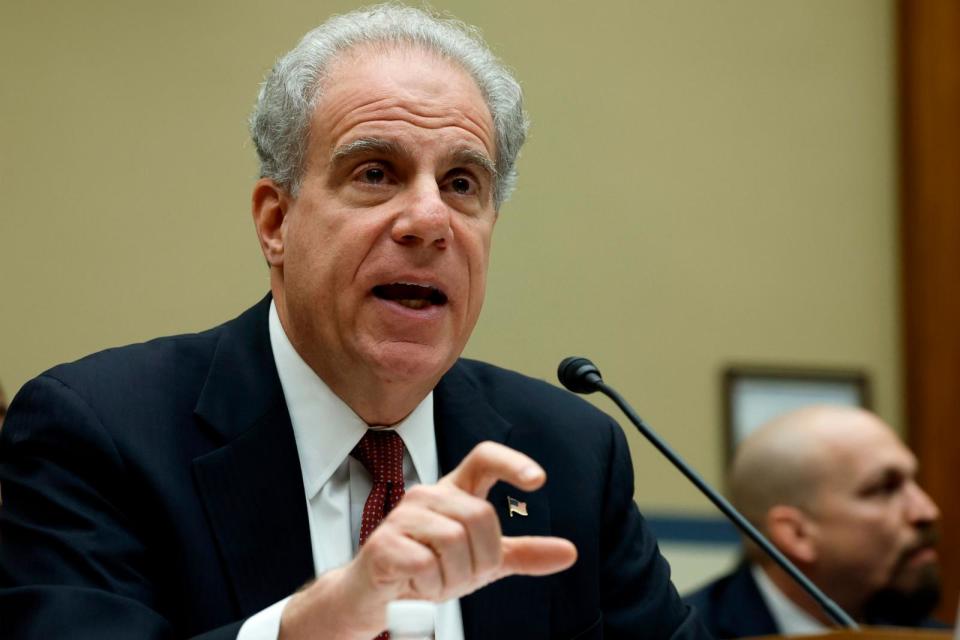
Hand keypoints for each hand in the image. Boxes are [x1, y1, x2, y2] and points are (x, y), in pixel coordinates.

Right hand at [279, 441, 576, 638]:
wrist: (373, 597)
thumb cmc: (426, 572)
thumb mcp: (481, 563)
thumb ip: (521, 554)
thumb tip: (569, 552)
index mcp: (454, 493)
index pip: (484, 458)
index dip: (513, 462)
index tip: (538, 481)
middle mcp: (429, 496)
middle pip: (480, 515)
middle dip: (482, 557)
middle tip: (462, 575)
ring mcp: (403, 517)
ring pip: (455, 540)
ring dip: (456, 575)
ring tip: (438, 581)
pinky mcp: (384, 544)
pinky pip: (427, 564)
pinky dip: (432, 586)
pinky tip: (419, 587)